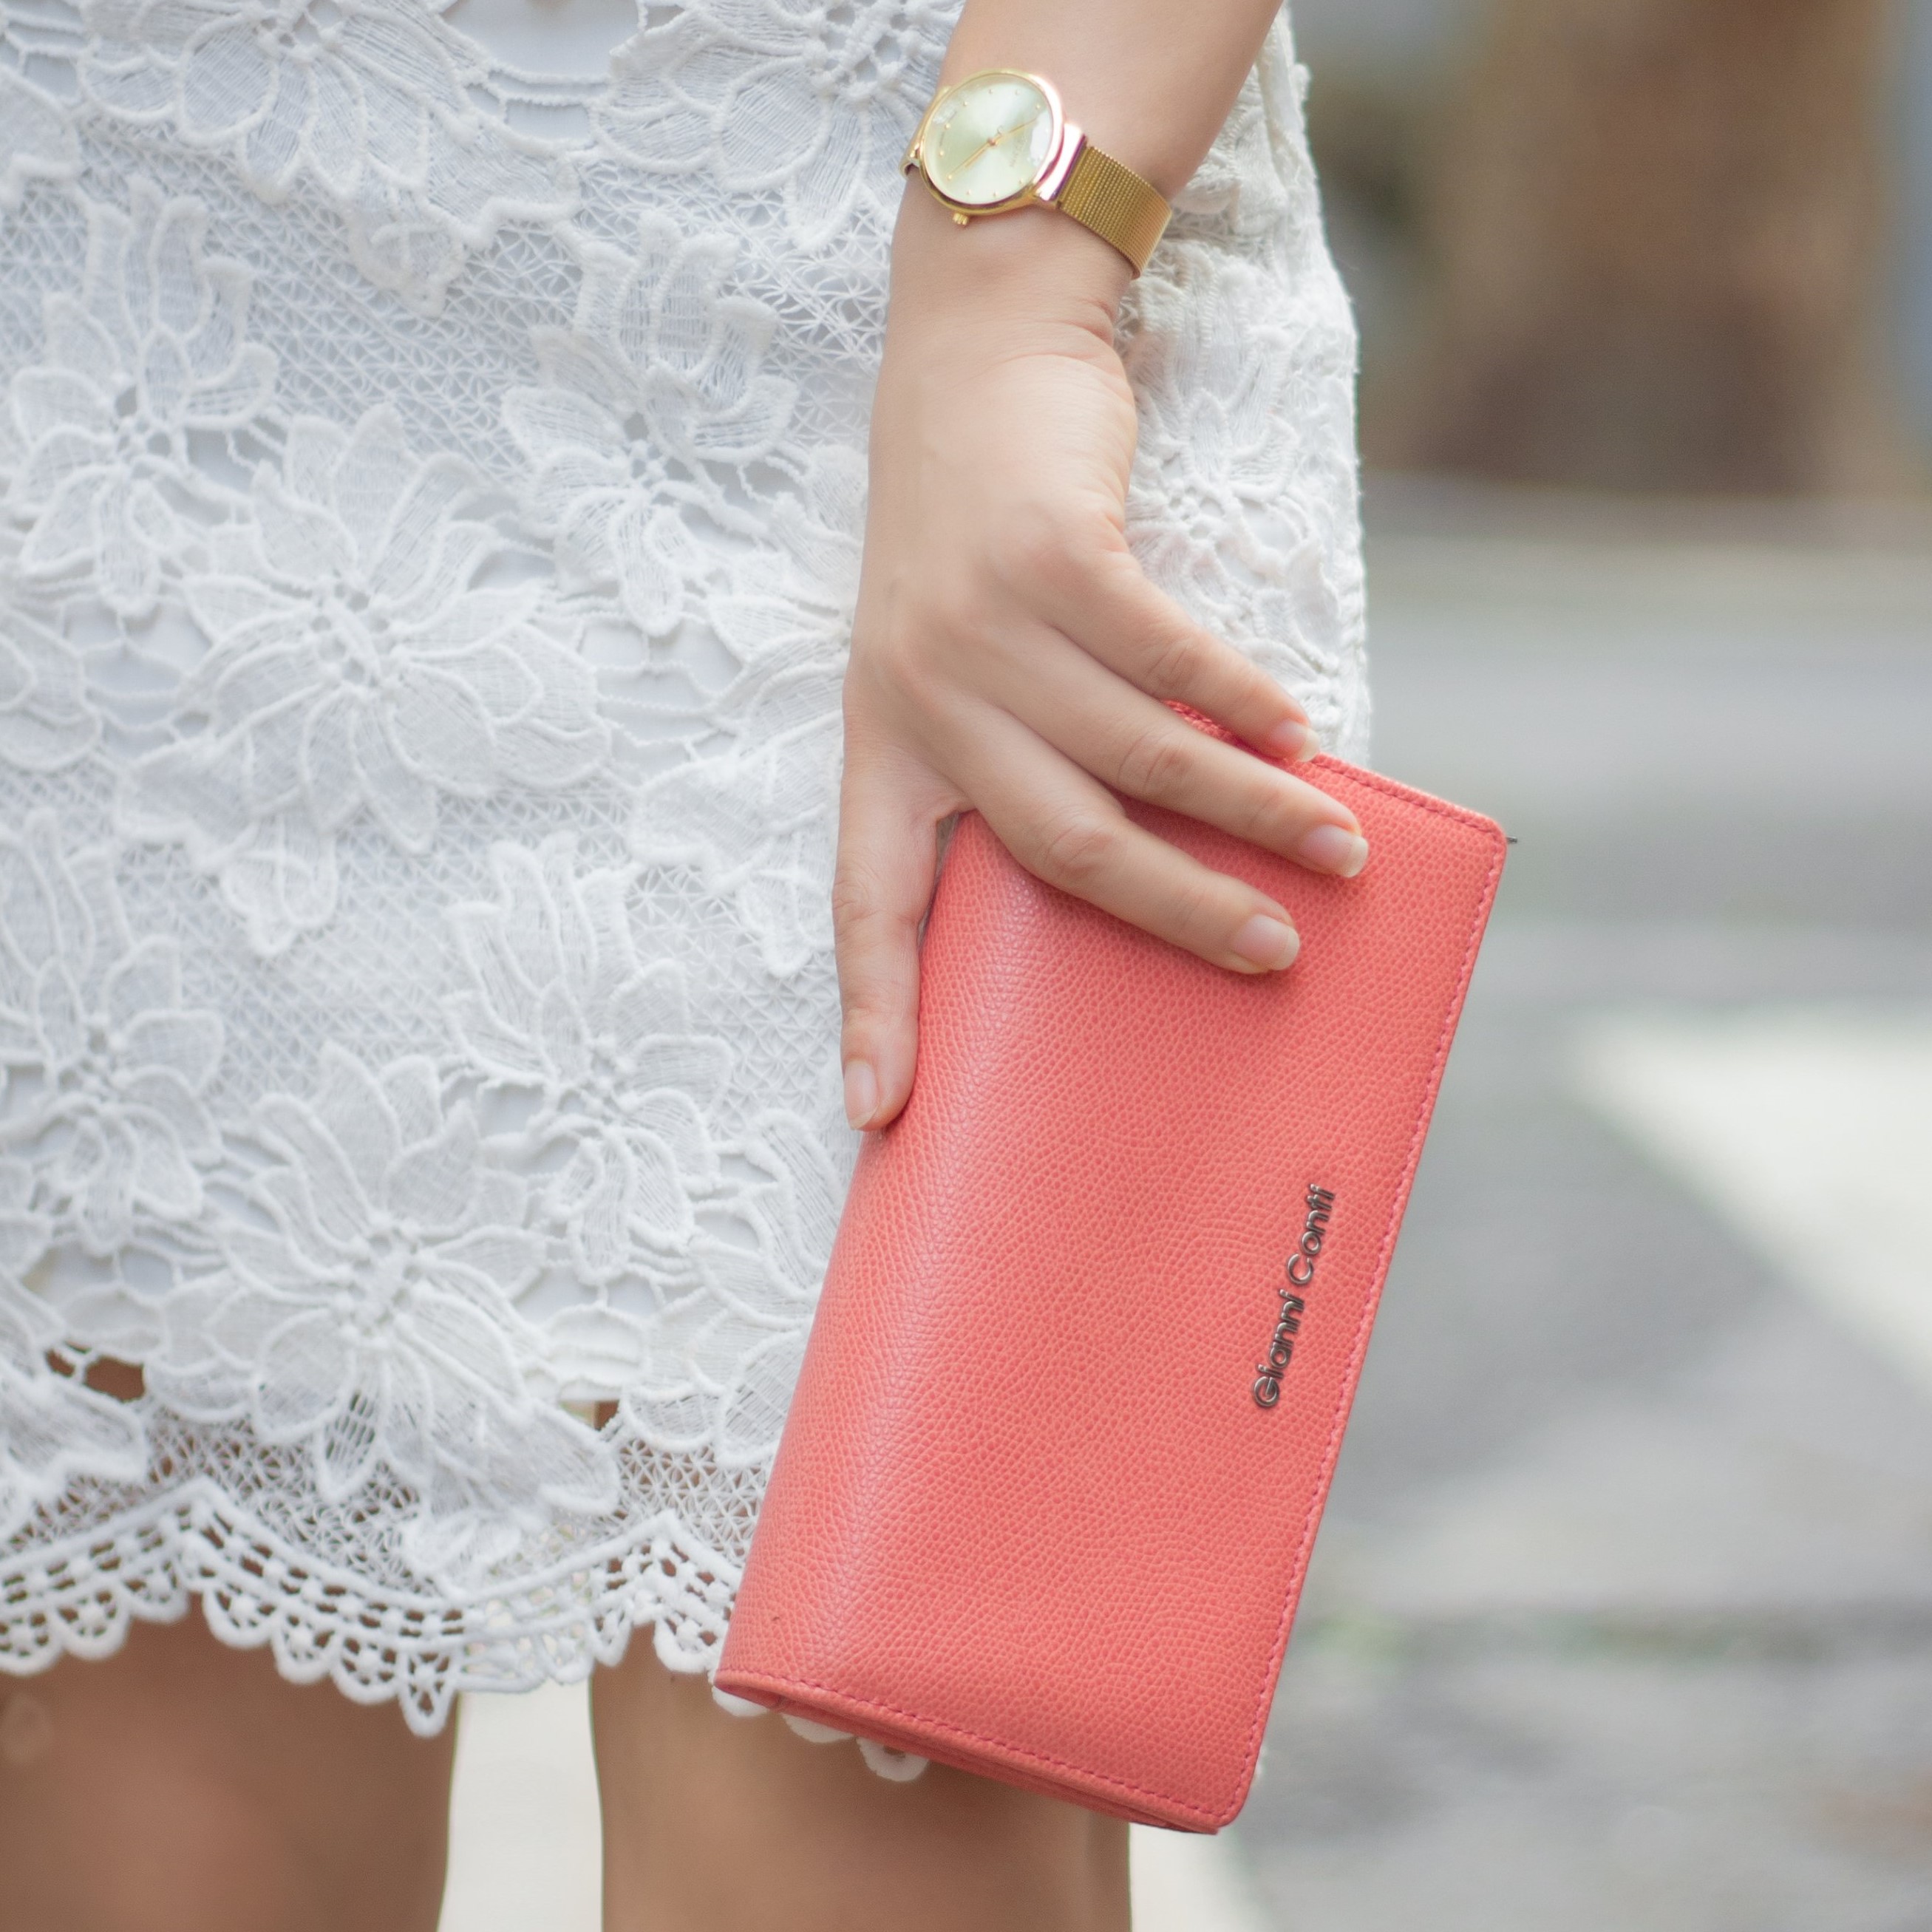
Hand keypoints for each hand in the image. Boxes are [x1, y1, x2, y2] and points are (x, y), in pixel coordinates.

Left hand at [835, 192, 1368, 1130]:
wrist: (969, 357)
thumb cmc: (972, 539)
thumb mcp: (944, 658)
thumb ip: (1006, 754)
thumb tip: (1147, 859)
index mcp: (880, 744)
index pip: (866, 902)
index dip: (875, 1009)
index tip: (878, 1111)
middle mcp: (922, 697)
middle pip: (1061, 847)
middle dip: (1176, 913)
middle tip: (1269, 956)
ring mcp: (987, 627)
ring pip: (1142, 755)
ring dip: (1251, 808)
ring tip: (1331, 849)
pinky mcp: (1060, 556)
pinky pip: (1171, 657)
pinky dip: (1246, 702)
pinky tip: (1299, 735)